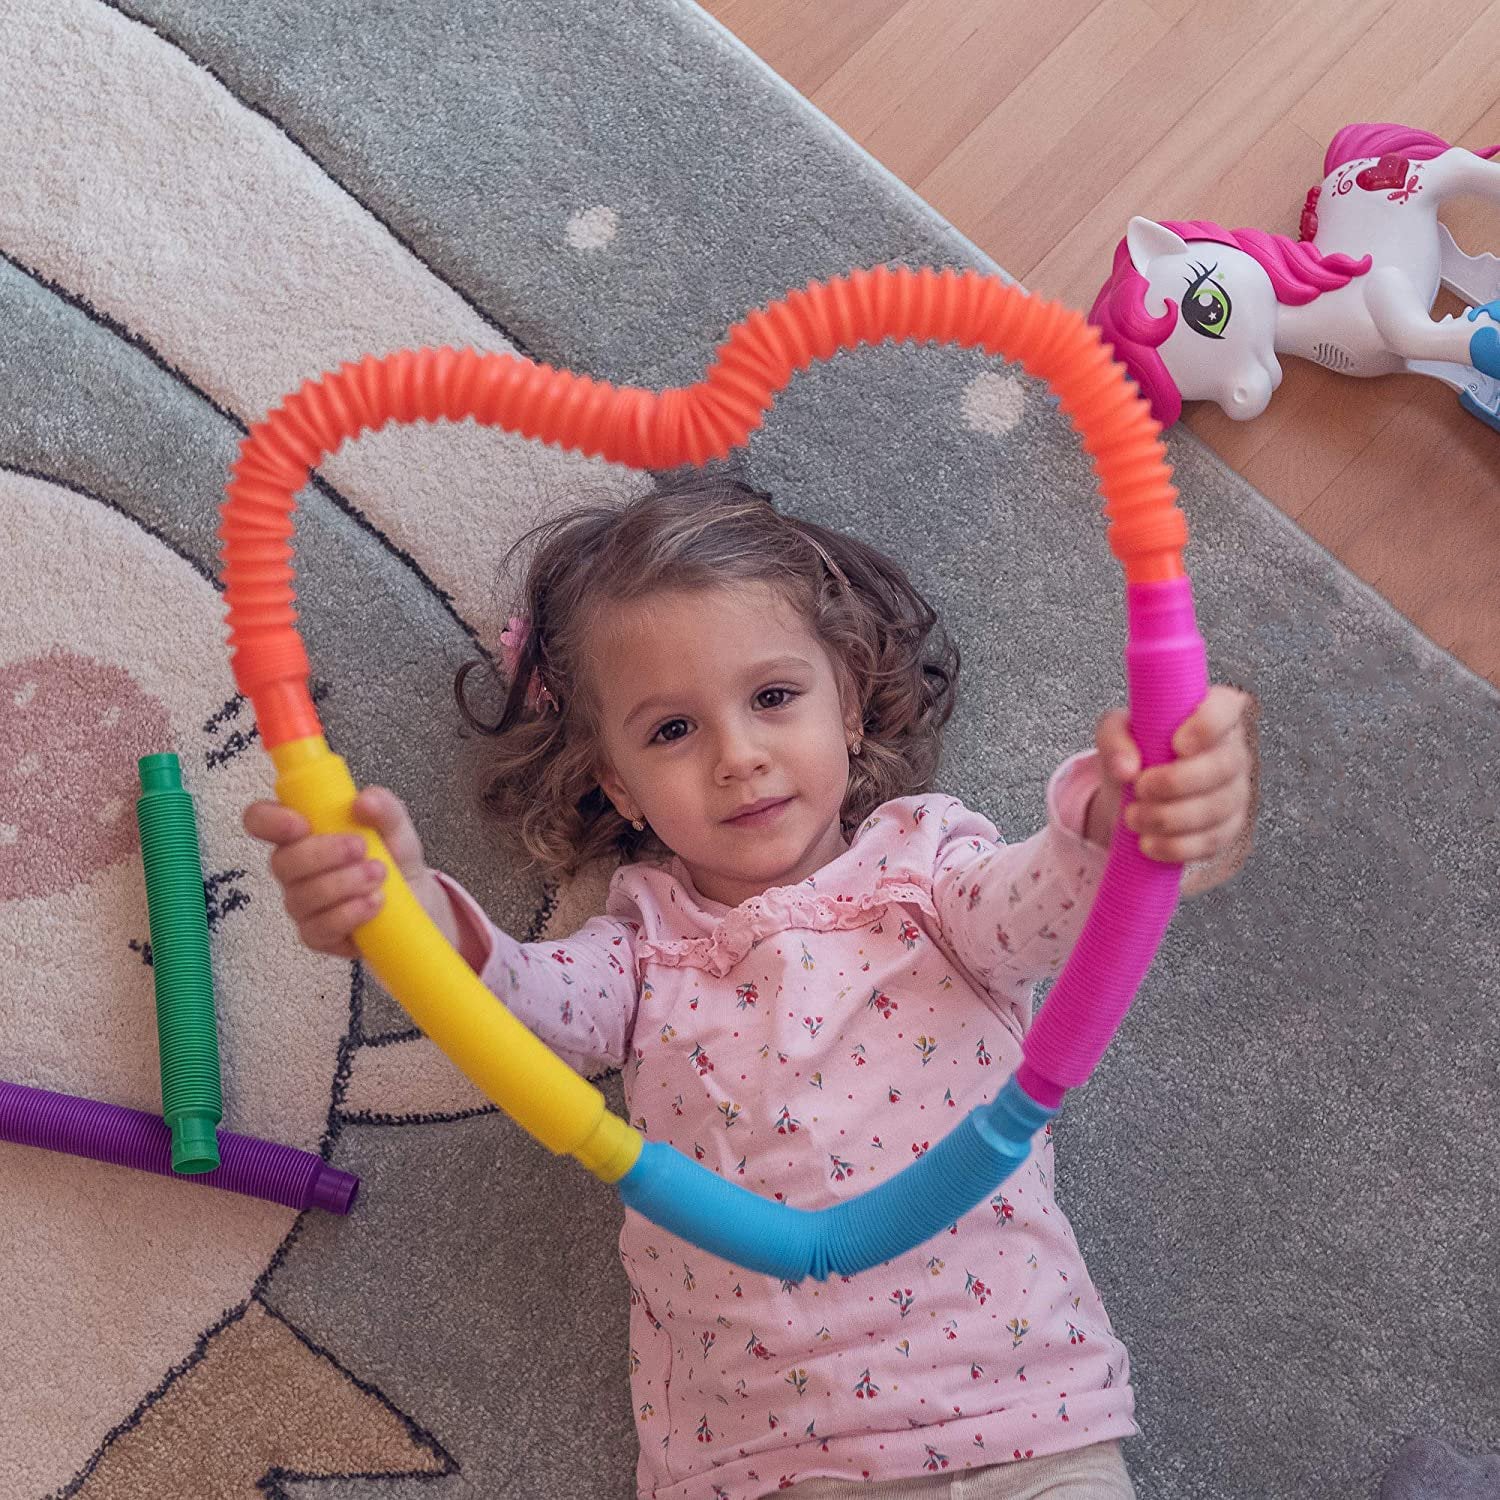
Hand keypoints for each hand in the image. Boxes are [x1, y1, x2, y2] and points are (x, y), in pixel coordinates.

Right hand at [242, 786, 458, 957]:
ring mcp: (302, 904)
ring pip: (303, 896)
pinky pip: (320, 928)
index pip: (261, 820)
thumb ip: (383, 806)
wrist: (416, 901)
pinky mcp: (317, 935)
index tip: (301, 824)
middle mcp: (294, 869)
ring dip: (343, 883)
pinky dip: (350, 913)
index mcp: (302, 833)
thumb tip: (364, 801)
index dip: (270, 821)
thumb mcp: (395, 826)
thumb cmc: (393, 857)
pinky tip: (374, 903)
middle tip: (362, 848)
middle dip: (323, 854)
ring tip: (379, 875)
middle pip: (282, 862)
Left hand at [1086, 686, 1257, 885]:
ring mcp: (1235, 791)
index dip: (1208, 726)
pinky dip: (1176, 846)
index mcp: (1212, 714)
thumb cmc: (1135, 749)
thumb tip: (1125, 768)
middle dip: (1177, 782)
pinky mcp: (1228, 828)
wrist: (1135, 792)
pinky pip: (1212, 841)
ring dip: (1170, 817)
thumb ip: (1115, 738)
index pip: (1228, 707)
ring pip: (1217, 807)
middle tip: (1139, 788)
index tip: (1176, 744)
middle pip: (1223, 765)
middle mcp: (1232, 750)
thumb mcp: (1115, 732)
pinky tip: (1149, 843)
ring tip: (1133, 817)